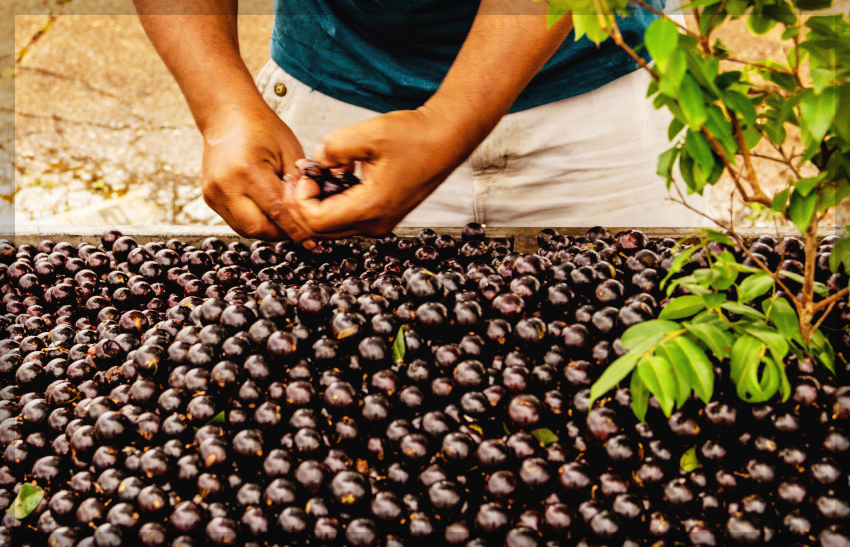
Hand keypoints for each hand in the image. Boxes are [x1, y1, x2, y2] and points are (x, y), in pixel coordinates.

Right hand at [201, 98, 312, 243]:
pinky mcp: (210, 198)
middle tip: (299, 230)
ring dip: (267, 230)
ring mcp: (214, 193)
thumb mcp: (289, 151)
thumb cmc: (260, 127)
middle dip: (281, 233)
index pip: (276, 211)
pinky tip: (267, 213)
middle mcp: (226, 185)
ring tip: (284, 221)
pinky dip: (254, 222)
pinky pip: (235, 221)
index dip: (295, 229)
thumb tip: (307, 213)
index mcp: (247, 170)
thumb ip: (298, 184)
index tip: (310, 241)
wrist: (227, 115)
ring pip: (245, 230)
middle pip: (257, 228)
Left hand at [289, 107, 469, 237]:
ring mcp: (380, 222)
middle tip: (301, 174)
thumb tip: (315, 161)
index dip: (299, 198)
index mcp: (370, 208)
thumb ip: (332, 148)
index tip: (304, 172)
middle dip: (303, 203)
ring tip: (317, 171)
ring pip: (333, 225)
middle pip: (320, 230)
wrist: (447, 137)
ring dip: (318, 201)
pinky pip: (348, 216)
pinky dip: (334, 199)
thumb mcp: (368, 133)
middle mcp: (375, 223)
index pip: (315, 222)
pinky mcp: (383, 213)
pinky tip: (335, 174)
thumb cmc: (417, 136)